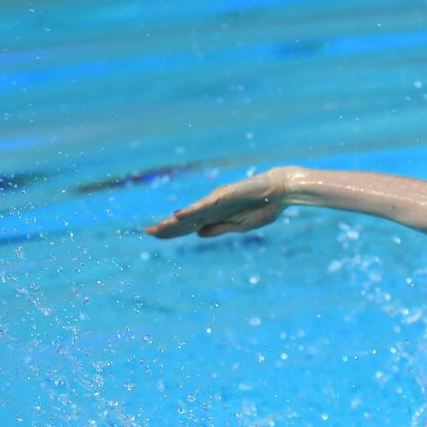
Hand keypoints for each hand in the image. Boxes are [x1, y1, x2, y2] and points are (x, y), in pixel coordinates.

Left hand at [145, 167, 295, 238]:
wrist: (280, 191)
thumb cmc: (263, 207)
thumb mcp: (239, 226)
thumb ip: (218, 229)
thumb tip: (197, 234)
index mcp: (215, 215)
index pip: (188, 225)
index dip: (172, 230)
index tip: (155, 235)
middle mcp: (211, 206)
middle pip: (184, 220)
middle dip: (166, 227)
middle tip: (147, 232)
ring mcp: (216, 200)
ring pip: (190, 213)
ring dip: (172, 221)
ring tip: (155, 228)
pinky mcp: (224, 195)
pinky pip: (204, 206)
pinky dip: (191, 211)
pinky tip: (177, 216)